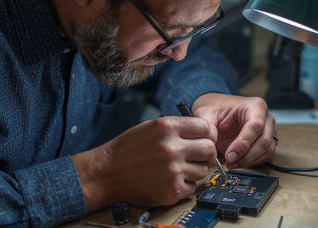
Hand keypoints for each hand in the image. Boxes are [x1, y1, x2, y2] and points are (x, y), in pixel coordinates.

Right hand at [72, 116, 216, 211]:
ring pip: (203, 169)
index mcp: (167, 127)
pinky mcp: (172, 190)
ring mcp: (173, 171)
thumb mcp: (151, 126)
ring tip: (178, 168)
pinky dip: (185, 184)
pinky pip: (193, 186)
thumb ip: (178, 127)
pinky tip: (171, 179)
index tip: (205, 138)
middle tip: (197, 155)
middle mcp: (172, 148)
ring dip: (195, 169)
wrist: (107, 173)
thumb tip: (202, 131)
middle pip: (209, 149)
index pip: (206, 127)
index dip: (208, 133)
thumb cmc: (127, 149)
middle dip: (205, 152)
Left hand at [192, 93, 276, 168]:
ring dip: (249, 161)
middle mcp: (265, 118)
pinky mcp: (267, 142)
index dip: (243, 143)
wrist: (218, 112)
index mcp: (255, 106)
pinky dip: (252, 163)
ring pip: (267, 150)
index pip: (256, 126)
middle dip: (246, 156)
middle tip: (229, 161)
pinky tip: (237, 162)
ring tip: (231, 163)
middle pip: (264, 140)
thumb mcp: (206, 112)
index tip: (230, 155)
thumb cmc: (217, 109)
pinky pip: (266, 156)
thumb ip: (207, 125)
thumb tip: (211, 140)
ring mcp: (268, 130)